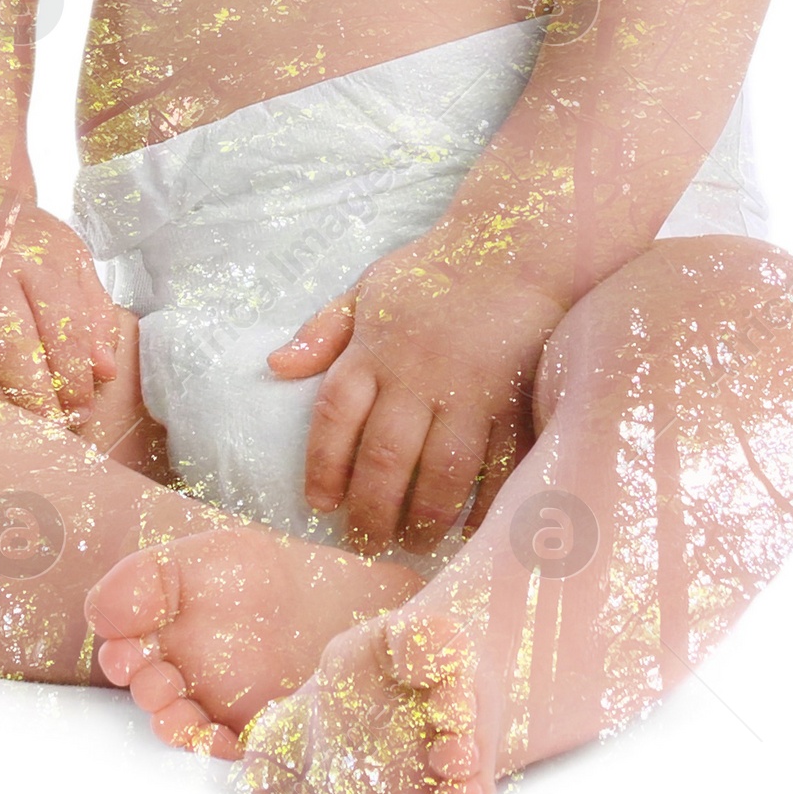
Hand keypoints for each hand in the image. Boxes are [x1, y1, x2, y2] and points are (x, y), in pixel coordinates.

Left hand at [267, 223, 563, 554]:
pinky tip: (468, 528)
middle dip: (371, 513)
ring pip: (441, 472)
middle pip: (385, 458)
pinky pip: (497, 465)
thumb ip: (324, 331)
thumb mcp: (369, 288)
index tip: (319, 505)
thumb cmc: (437, 272)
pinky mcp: (514, 401)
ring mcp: (470, 392)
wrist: (518, 247)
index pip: (336, 417)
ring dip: (424, 518)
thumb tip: (274, 366)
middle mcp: (418, 375)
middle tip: (364, 546)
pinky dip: (483, 503)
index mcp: (376, 349)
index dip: (323, 467)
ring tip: (413, 545)